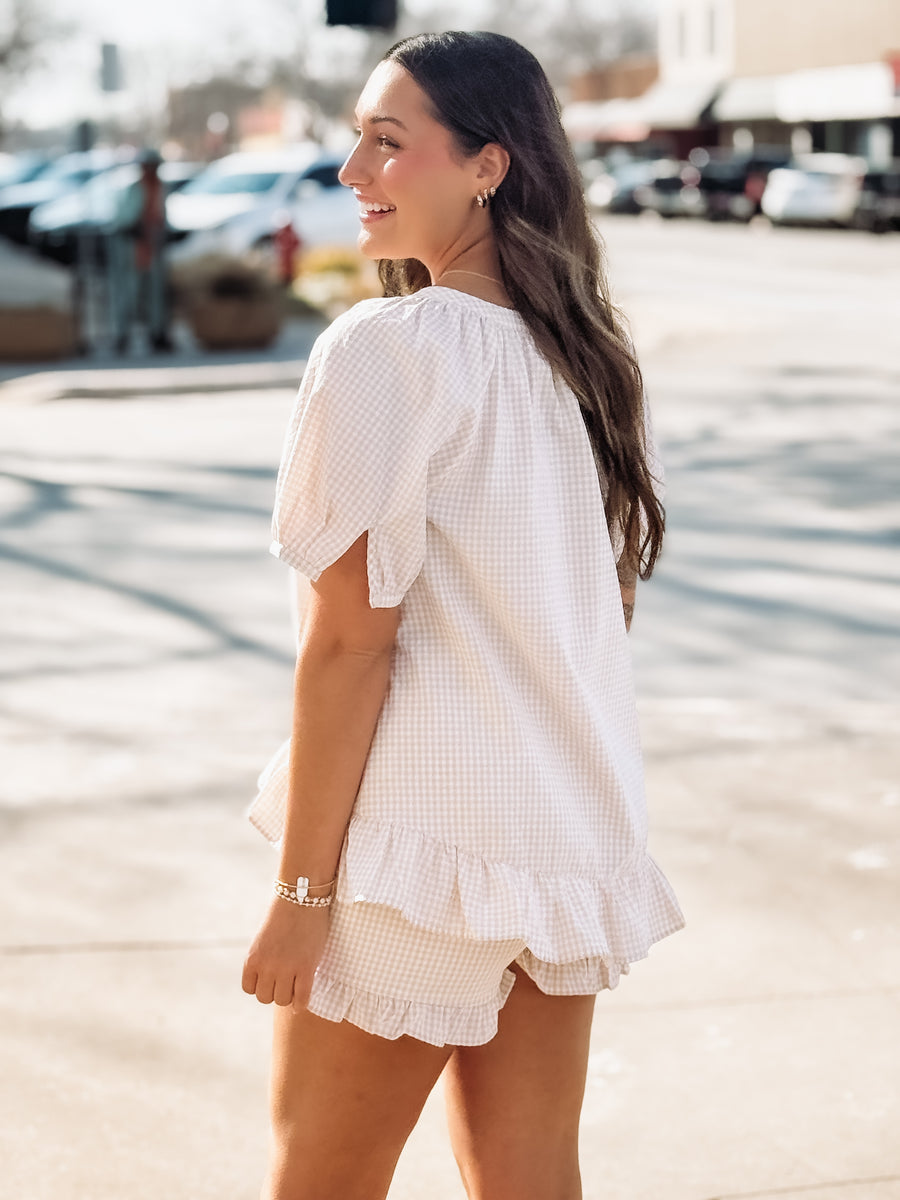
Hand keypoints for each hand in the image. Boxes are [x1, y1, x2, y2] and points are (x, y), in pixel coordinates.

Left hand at [241, 896, 331, 1013]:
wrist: (301, 896)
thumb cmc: (284, 913)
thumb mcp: (264, 938)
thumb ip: (264, 958)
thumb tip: (271, 979)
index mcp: (252, 958)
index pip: (249, 989)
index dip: (261, 985)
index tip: (271, 978)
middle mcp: (266, 966)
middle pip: (265, 997)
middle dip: (275, 990)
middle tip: (286, 980)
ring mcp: (286, 968)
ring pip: (283, 1000)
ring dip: (289, 995)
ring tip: (296, 984)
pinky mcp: (306, 967)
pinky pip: (302, 998)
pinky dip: (303, 1001)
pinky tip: (305, 996)